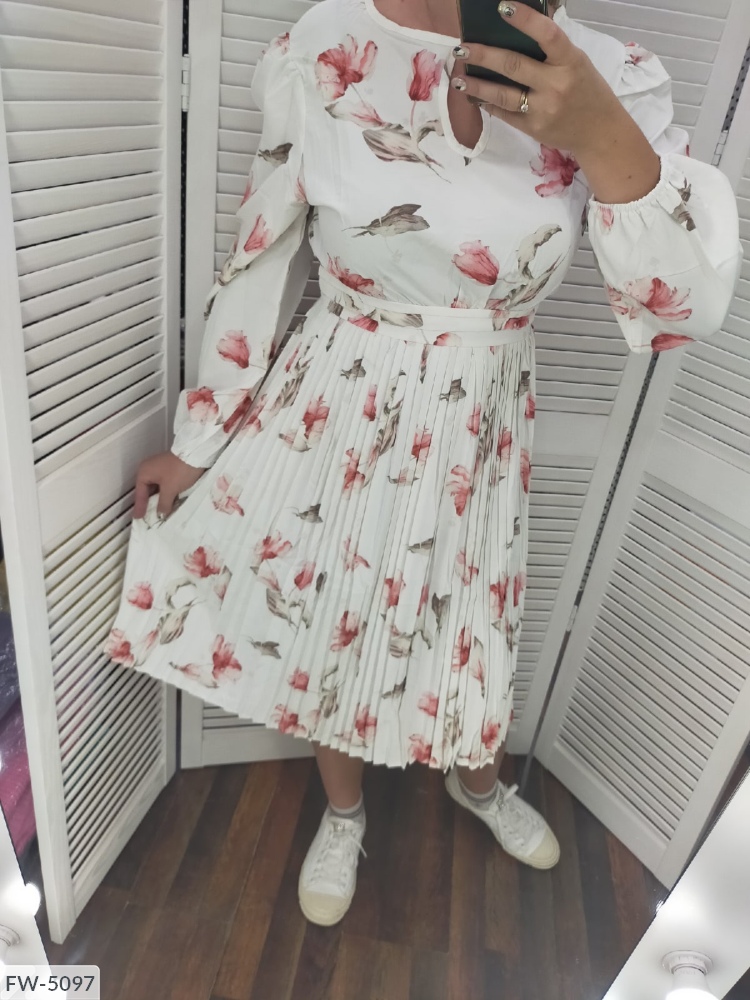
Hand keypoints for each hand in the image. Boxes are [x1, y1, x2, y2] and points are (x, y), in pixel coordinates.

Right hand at [133, 451, 205, 519]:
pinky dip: (166, 493)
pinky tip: (170, 502)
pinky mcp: (170, 468)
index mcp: (144, 472)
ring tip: (160, 512)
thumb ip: (163, 504)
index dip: (140, 507)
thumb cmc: (179, 471)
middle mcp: (149, 469)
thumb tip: (160, 514)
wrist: (196, 453)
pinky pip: (165, 484)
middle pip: (147, 490)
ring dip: (160, 499)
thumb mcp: (170, 490)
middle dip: (149, 503)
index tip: (138, 518)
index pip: (140, 494)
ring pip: (157, 488)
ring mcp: (160, 468)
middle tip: (148, 517)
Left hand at [452, 2, 624, 156]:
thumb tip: (516, 29)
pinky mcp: (532, 128)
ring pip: (502, 95)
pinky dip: (486, 104)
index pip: (547, 34)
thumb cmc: (587, 90)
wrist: (599, 132)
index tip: (501, 7)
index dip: (524, 19)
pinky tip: (473, 97)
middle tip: (462, 48)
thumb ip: (551, 49)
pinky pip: (503, 113)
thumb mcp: (577, 62)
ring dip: (476, 85)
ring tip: (458, 79)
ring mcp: (542, 109)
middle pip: (513, 66)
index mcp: (570, 61)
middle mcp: (555, 84)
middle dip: (483, 56)